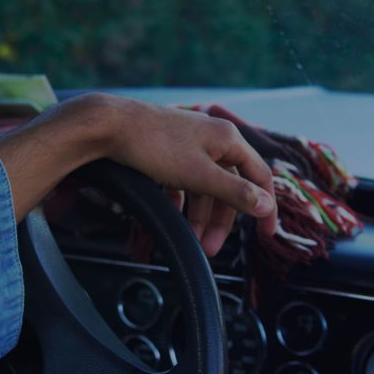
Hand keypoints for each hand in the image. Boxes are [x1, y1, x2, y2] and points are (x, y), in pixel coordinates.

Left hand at [0, 93, 277, 255]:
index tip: (265, 233)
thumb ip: (234, 191)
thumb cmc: (153, 144)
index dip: (265, 206)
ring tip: (189, 239)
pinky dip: (180, 202)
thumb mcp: (199, 174)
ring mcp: (189, 145)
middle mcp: (212, 139)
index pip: (258, 176)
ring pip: (203, 187)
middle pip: (228, 186)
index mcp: (228, 140)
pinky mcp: (167, 151)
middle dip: (220, 220)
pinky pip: (183, 181)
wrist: (107, 125)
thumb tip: (266, 205)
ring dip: (198, 216)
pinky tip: (172, 217)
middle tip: (210, 248)